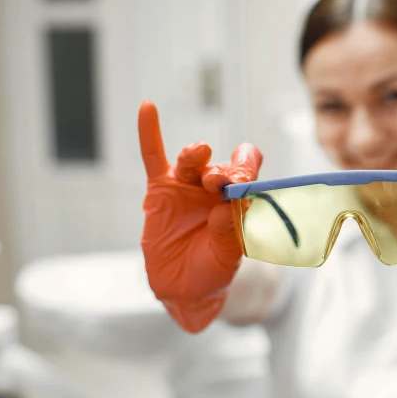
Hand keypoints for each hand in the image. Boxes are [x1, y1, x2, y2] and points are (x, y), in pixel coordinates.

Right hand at [138, 100, 261, 332]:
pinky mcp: (161, 191)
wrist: (183, 289)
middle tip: (218, 183)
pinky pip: (154, 157)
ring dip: (197, 155)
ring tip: (200, 155)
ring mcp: (187, 187)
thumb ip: (229, 233)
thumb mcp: (227, 257)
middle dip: (223, 170)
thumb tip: (226, 208)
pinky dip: (150, 133)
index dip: (248, 166)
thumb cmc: (213, 270)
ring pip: (194, 160)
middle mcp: (215, 189)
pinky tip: (148, 108)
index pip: (248, 168)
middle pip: (222, 165)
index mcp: (238, 199)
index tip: (243, 178)